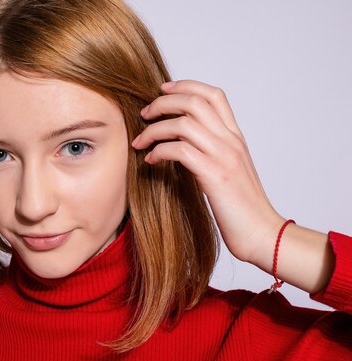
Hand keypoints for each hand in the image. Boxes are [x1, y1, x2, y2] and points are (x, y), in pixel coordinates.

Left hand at [131, 80, 283, 264]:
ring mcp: (224, 157)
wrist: (262, 233)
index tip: (162, 90)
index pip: (213, 95)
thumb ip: (211, 153)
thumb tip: (182, 145)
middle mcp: (231, 141)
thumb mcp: (228, 172)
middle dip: (163, 102)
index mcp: (235, 138)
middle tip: (144, 114)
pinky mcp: (214, 176)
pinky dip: (159, 151)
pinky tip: (151, 161)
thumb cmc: (241, 208)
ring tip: (140, 141)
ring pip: (184, 123)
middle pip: (194, 102)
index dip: (186, 86)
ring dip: (154, 129)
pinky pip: (180, 151)